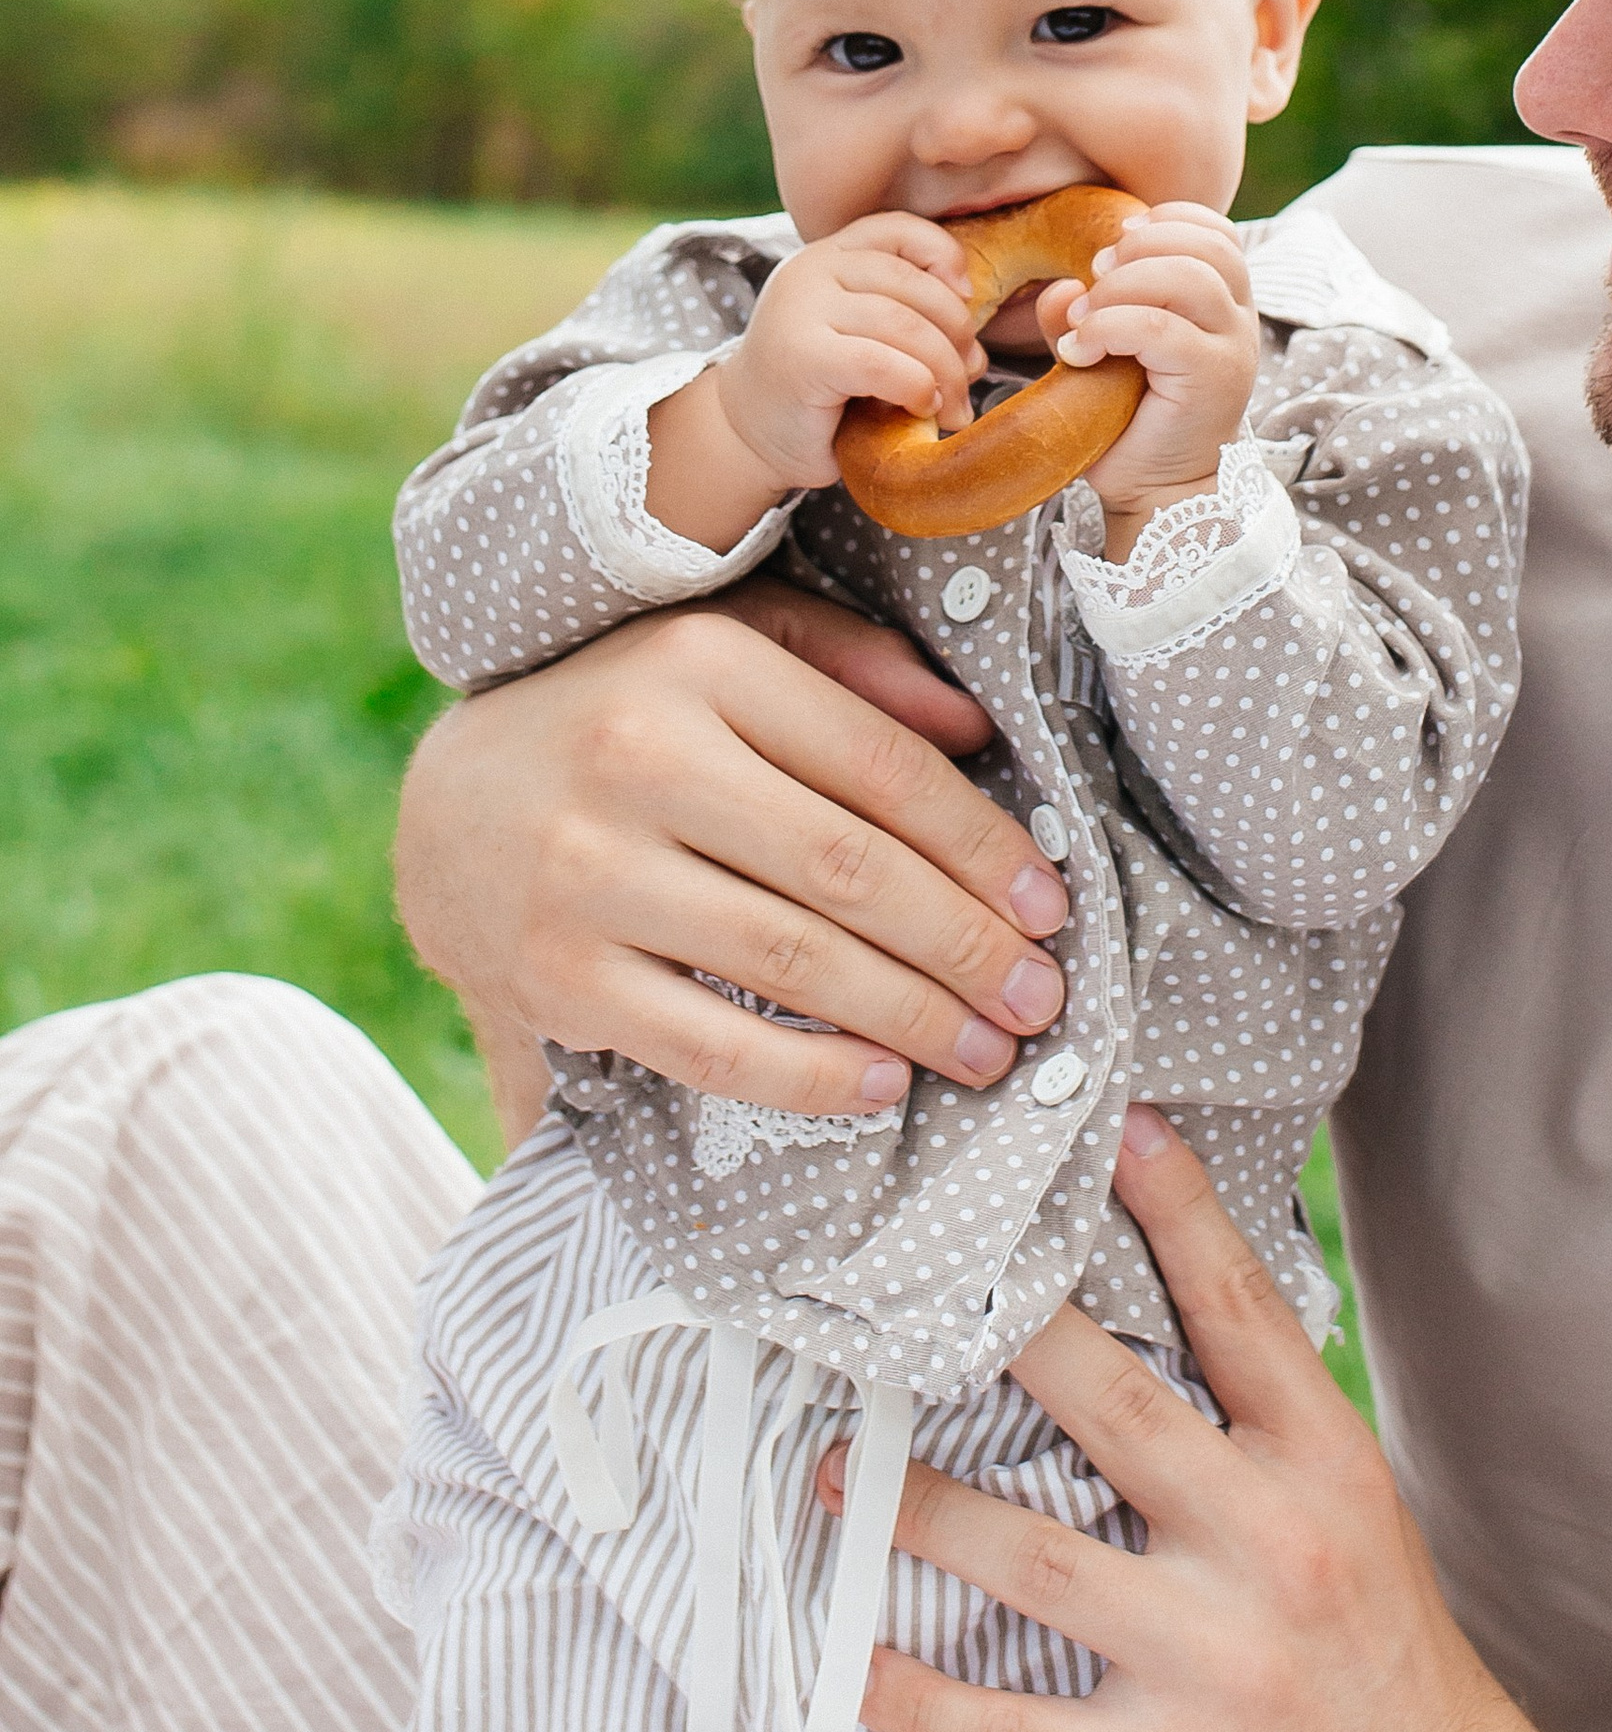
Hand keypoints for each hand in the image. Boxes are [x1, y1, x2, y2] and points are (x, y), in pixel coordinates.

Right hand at [394, 586, 1069, 1134]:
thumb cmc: (625, 719)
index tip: (1049, 904)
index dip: (981, 846)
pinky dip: (809, 1074)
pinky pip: (710, 1044)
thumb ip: (851, 665)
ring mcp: (590, 874)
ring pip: (793, 961)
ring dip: (912, 1016)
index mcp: (700, 665)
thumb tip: (975, 731)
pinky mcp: (557, 976)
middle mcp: (640, 759)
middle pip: (849, 869)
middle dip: (965, 945)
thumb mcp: (726, 647)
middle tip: (1041, 996)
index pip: (880, 765)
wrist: (443, 807)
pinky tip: (880, 1083)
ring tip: (987, 1049)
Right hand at [649, 219, 985, 551]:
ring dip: (945, 371)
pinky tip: (921, 406)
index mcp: (830, 256)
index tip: (965, 298)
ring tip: (953, 407)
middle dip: (957, 336)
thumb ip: (913, 326)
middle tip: (969, 379)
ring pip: (905, 325)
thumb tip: (976, 355)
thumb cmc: (820, 391)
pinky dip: (916, 386)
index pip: (900, 230)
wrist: (749, 434)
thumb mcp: (868, 341)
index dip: (945, 256)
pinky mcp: (803, 356)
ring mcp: (802, 309)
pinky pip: (882, 362)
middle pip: (914, 286)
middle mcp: (812, 270)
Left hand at [837, 1109, 1557, 1731]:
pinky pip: (1005, 1729)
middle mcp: (1271, 1546)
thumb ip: (1260, 1426)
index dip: (1176, 1210)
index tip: (1112, 1125)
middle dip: (1003, 1330)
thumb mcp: (1354, 1516)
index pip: (1241, 1312)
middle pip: (1111, 1405)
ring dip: (917, 1507)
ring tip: (839, 1468)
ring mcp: (1214, 1661)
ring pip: (1032, 1558)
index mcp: (1324, 1467)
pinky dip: (912, 1696)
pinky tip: (840, 1664)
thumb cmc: (1385, 1667)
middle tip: (906, 1277)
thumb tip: (1162, 1305)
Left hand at [1040, 205, 1260, 555]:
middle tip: (1092, 280)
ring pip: (1188, 278)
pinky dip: (1109, 328)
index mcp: (1225, 304)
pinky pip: (1161, 328)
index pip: (1218, 233)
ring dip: (1121, 287)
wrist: (1158, 495)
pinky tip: (1080, 352)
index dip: (1168, 221)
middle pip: (1205, 246)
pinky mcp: (1214, 380)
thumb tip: (1060, 287)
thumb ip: (1085, 314)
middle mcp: (1240, 321)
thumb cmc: (1132, 424)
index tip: (1116, 243)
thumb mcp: (1104, 355)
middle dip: (1137, 249)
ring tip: (1083, 320)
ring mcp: (1234, 349)